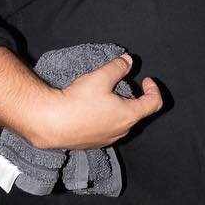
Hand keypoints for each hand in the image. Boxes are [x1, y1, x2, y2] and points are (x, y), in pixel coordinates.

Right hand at [32, 54, 162, 150]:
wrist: (51, 123)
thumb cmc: (77, 102)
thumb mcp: (101, 77)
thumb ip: (118, 67)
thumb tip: (128, 61)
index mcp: (129, 115)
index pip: (154, 103)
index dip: (153, 89)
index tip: (145, 80)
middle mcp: (121, 131)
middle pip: (137, 113)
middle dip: (134, 97)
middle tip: (122, 84)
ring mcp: (107, 139)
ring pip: (121, 122)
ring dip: (119, 108)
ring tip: (104, 95)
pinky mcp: (93, 143)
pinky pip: (106, 129)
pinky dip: (105, 117)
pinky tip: (91, 108)